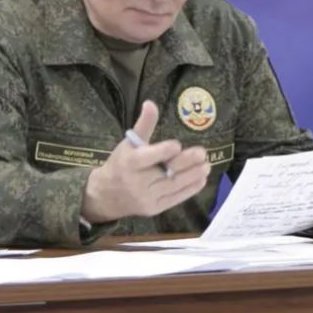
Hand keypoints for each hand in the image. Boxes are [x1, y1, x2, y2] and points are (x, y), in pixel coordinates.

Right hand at [81, 100, 210, 222]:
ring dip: (193, 176)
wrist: (106, 196)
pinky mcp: (154, 209)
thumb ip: (143, 125)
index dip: (162, 151)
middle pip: (165, 173)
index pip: (147, 158)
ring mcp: (146, 198)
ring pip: (173, 186)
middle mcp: (137, 182)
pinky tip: (201, 180)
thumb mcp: (128, 143)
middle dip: (185, 163)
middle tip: (202, 153)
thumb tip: (150, 103)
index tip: (177, 145)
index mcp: (129, 163)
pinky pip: (175, 199)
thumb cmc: (121, 164)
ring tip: (207, 165)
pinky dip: (189, 190)